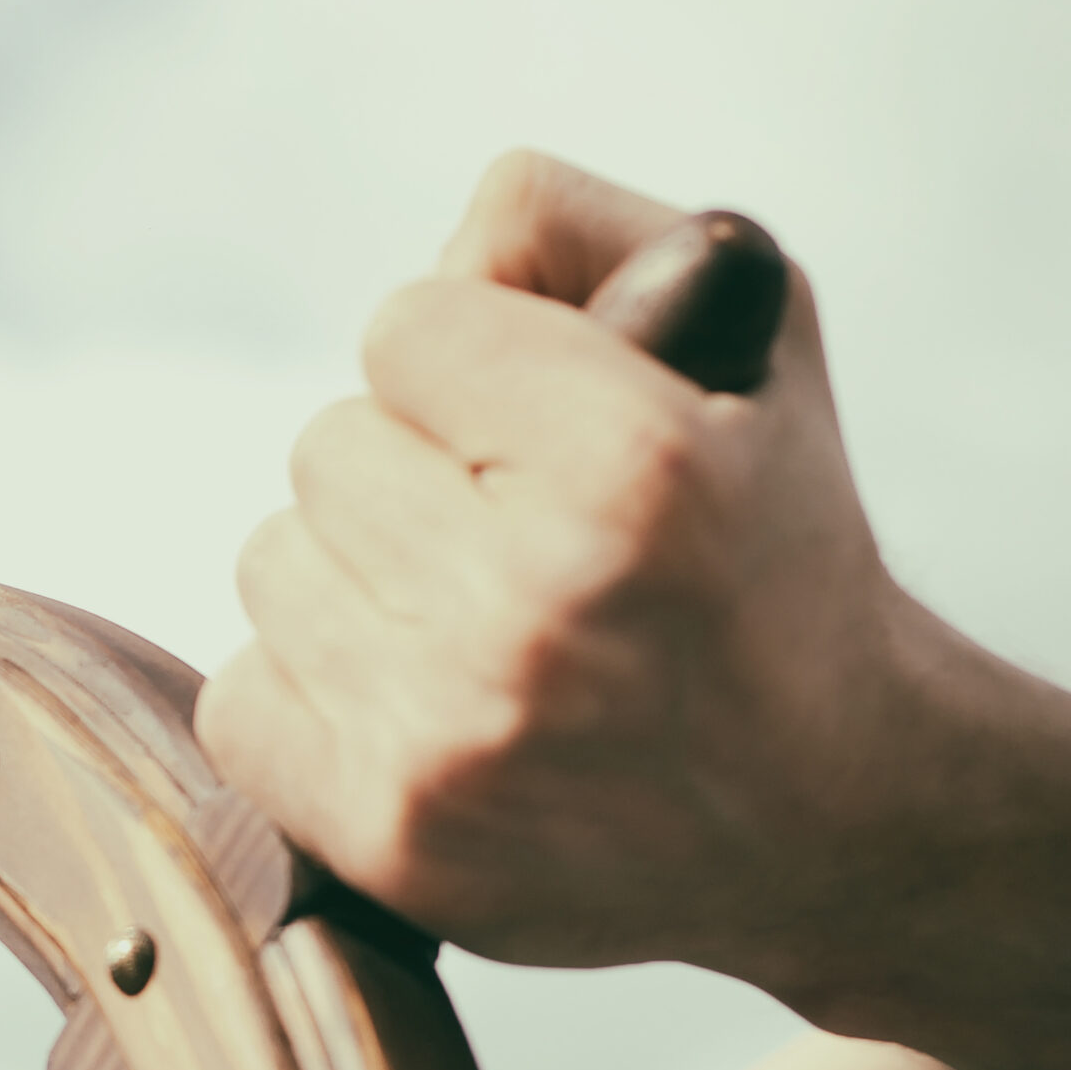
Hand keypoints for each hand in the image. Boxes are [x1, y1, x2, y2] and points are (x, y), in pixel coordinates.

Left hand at [198, 152, 894, 979]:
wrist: (832, 813)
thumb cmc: (769, 554)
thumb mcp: (747, 339)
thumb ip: (572, 232)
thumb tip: (435, 253)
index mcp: (635, 466)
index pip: (404, 326)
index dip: (471, 366)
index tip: (546, 432)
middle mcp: (534, 607)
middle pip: (325, 447)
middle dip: (412, 476)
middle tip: (521, 543)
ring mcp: (448, 737)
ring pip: (273, 563)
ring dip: (355, 581)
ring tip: (478, 628)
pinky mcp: (385, 837)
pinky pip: (237, 698)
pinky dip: (310, 694)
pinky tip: (423, 709)